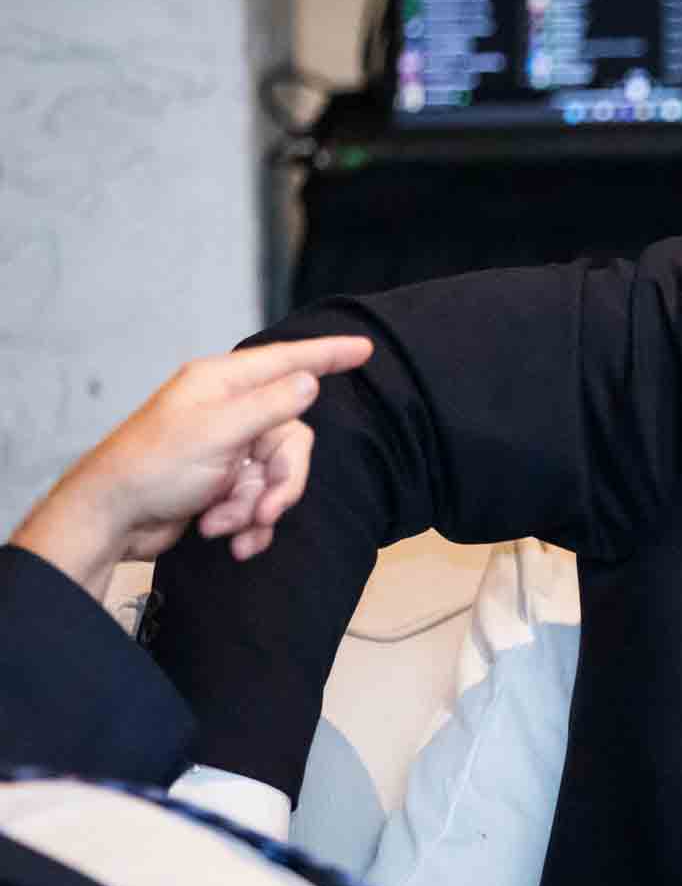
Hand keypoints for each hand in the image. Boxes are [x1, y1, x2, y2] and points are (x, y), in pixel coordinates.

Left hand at [8, 335, 371, 600]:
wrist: (112, 521)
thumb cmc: (150, 468)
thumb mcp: (216, 433)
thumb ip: (269, 406)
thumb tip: (310, 381)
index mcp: (222, 384)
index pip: (287, 361)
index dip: (327, 354)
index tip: (364, 348)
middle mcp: (228, 411)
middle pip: (291, 438)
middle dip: (282, 482)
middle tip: (265, 510)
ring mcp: (228, 447)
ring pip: (278, 474)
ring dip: (257, 507)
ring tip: (228, 525)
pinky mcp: (224, 481)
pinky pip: (261, 497)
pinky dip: (249, 521)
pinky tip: (228, 537)